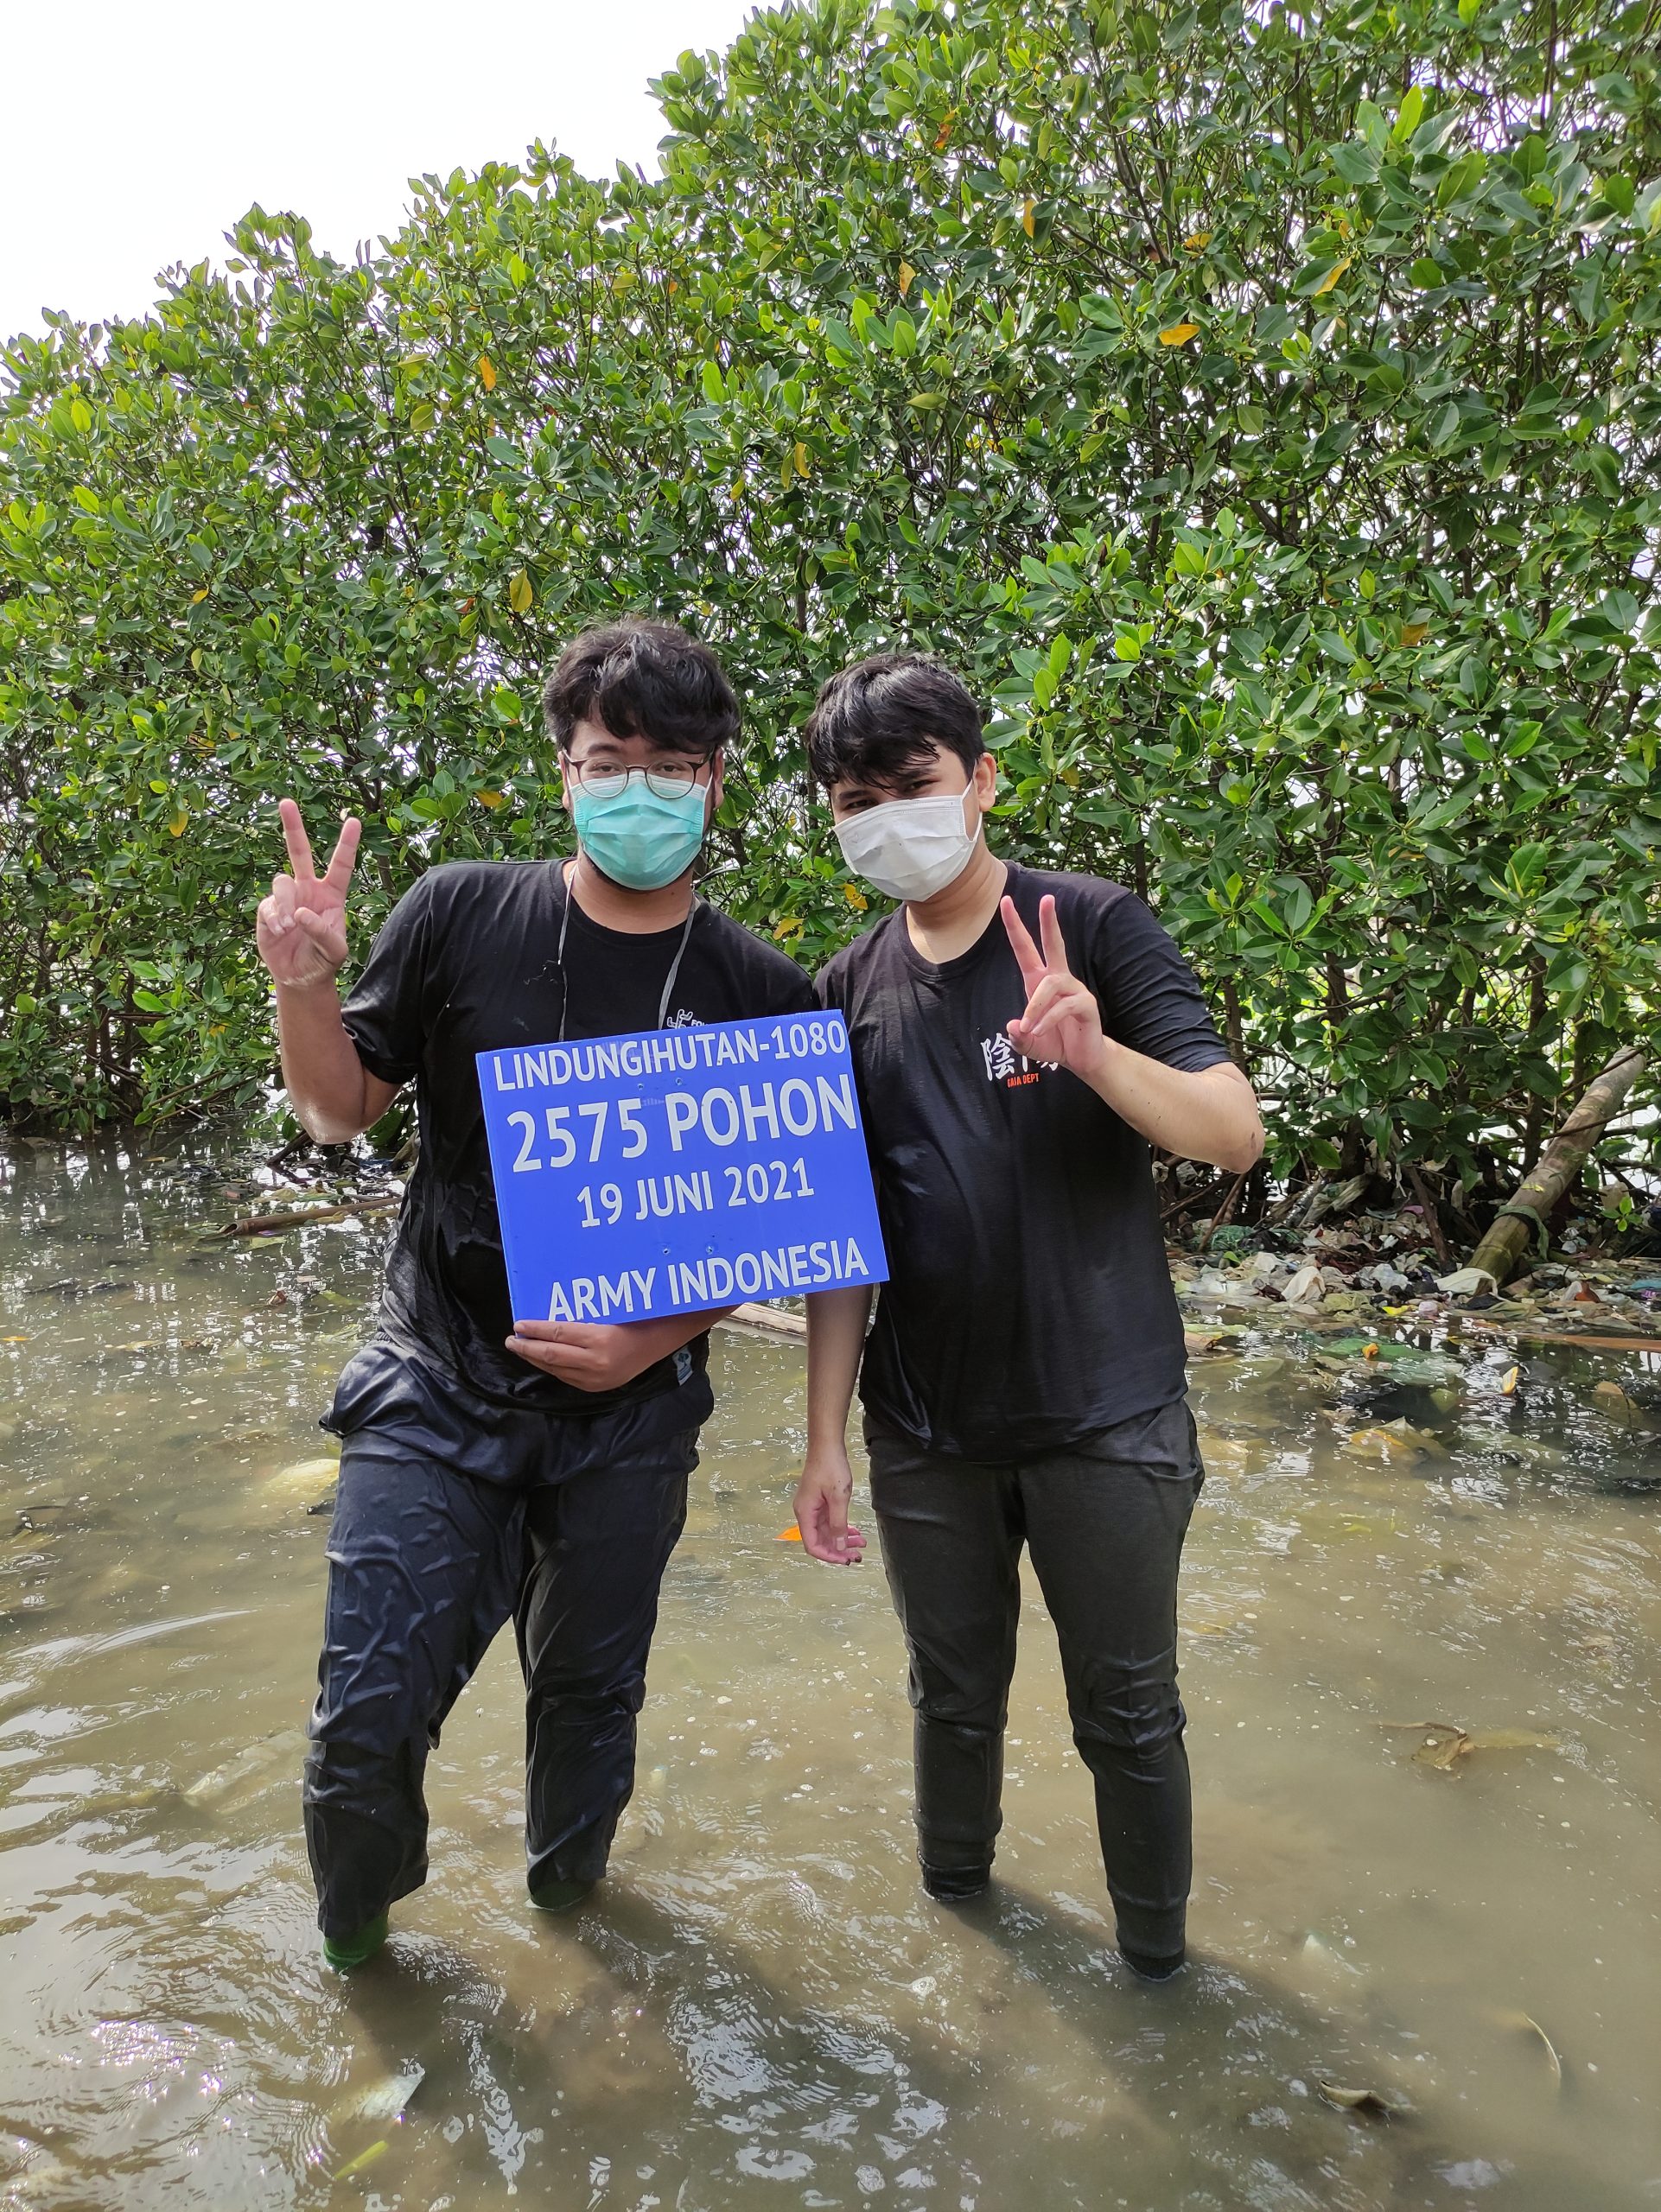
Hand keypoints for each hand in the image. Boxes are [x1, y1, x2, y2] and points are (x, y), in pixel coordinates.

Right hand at [256, 798, 361, 989]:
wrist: (300, 976)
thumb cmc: (323, 959)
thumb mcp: (335, 950)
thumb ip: (323, 931)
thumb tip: (301, 913)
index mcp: (331, 894)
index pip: (341, 865)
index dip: (346, 844)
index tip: (354, 820)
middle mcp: (308, 889)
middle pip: (299, 851)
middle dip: (292, 826)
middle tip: (286, 802)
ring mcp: (286, 897)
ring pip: (281, 882)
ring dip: (286, 904)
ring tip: (290, 927)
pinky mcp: (268, 909)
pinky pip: (268, 904)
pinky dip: (275, 919)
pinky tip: (280, 932)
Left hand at [505, 1319, 661, 1390]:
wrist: (657, 1343)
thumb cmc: (633, 1319)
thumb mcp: (607, 1314)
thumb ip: (578, 1321)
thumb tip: (545, 1321)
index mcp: (599, 1338)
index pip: (557, 1334)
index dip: (535, 1329)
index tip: (519, 1324)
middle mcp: (595, 1361)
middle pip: (551, 1354)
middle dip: (527, 1347)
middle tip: (511, 1340)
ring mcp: (595, 1378)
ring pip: (555, 1369)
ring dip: (535, 1359)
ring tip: (521, 1349)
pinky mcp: (595, 1387)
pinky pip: (566, 1377)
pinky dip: (551, 1367)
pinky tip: (542, 1359)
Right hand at [793, 1446, 866, 1565]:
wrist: (827, 1445)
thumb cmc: (830, 1468)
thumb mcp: (838, 1497)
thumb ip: (838, 1524)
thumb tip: (838, 1546)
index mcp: (805, 1514)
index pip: (812, 1545)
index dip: (828, 1556)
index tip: (845, 1559)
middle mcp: (806, 1513)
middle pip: (820, 1540)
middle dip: (838, 1550)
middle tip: (857, 1556)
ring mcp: (813, 1508)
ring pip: (827, 1532)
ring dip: (843, 1540)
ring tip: (861, 1544)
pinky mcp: (820, 1502)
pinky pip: (830, 1522)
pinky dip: (842, 1528)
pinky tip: (855, 1532)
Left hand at [1001, 893, 1108, 1081]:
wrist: (1083, 1060)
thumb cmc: (1055, 1043)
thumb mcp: (1028, 1044)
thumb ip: (1018, 1038)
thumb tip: (1013, 1027)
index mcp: (1040, 981)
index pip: (1026, 949)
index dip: (1016, 926)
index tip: (1006, 901)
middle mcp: (1058, 979)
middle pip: (1054, 944)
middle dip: (1049, 921)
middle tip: (1047, 898)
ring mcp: (1075, 990)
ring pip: (1051, 984)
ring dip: (1035, 1006)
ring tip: (1029, 1028)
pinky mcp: (1086, 1005)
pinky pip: (1064, 1006)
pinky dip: (1048, 1019)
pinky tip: (1039, 1031)